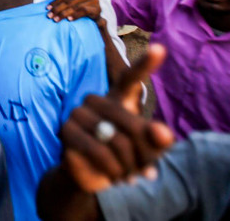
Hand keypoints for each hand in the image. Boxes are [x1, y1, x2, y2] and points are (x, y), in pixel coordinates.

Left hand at [46, 0, 100, 22]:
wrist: (96, 14)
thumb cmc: (82, 4)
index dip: (55, 1)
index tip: (47, 8)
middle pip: (69, 1)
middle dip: (58, 9)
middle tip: (49, 16)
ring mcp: (94, 0)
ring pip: (75, 7)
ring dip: (64, 14)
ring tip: (56, 19)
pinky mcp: (97, 9)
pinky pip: (84, 11)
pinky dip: (75, 15)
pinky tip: (69, 19)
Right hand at [60, 45, 173, 192]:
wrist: (93, 179)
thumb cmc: (125, 158)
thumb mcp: (146, 151)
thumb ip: (157, 140)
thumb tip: (163, 132)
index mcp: (118, 98)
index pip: (131, 78)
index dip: (146, 64)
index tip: (160, 49)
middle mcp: (96, 100)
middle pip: (132, 122)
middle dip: (144, 151)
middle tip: (147, 171)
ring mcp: (78, 113)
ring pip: (115, 139)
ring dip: (128, 164)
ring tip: (130, 176)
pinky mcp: (66, 130)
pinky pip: (98, 150)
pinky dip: (112, 168)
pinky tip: (116, 177)